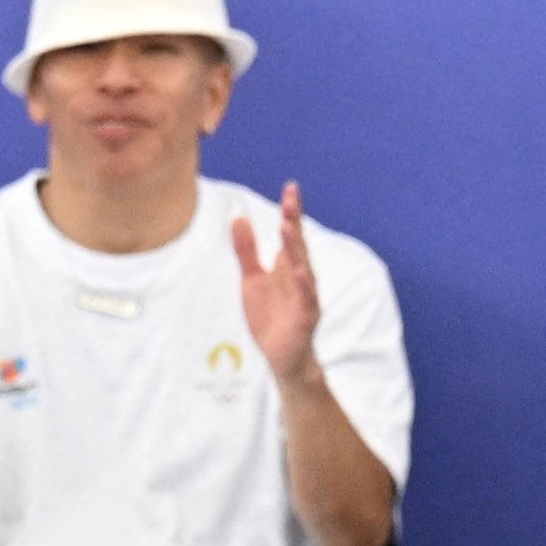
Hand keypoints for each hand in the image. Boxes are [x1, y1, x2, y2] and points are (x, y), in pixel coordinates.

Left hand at [227, 182, 326, 380]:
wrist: (282, 357)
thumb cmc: (271, 318)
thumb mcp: (252, 280)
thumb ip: (247, 251)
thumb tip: (239, 218)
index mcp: (288, 266)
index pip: (291, 234)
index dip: (291, 211)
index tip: (291, 188)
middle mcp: (301, 276)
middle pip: (298, 244)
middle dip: (295, 221)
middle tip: (290, 198)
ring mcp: (305, 296)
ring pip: (303, 267)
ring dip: (296, 247)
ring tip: (288, 226)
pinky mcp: (305, 317)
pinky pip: (306, 299)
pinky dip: (304, 284)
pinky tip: (300, 271)